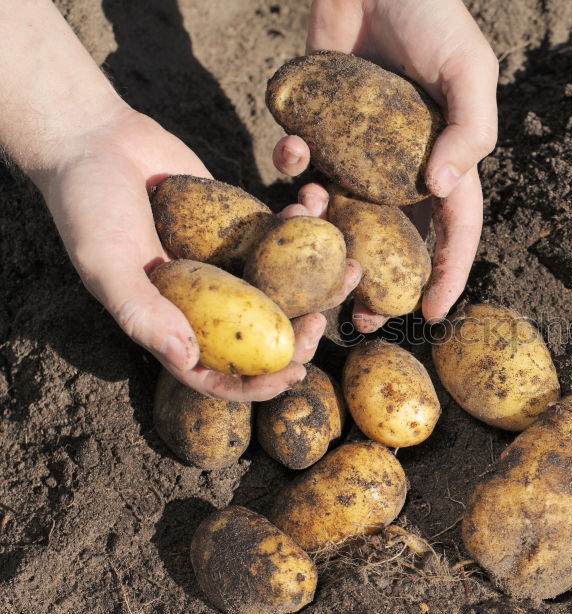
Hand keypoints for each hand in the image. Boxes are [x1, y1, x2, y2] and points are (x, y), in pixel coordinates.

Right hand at [36, 109, 360, 400]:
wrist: (94, 138)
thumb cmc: (86, 205)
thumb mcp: (105, 263)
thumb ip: (143, 312)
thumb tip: (187, 359)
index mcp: (170, 324)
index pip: (217, 372)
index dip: (256, 384)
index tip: (294, 375)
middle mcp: (202, 301)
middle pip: (259, 335)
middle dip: (297, 335)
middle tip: (322, 321)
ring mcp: (223, 264)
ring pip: (280, 287)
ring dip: (319, 281)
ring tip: (352, 268)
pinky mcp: (237, 226)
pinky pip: (278, 237)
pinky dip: (301, 225)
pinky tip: (315, 206)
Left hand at [273, 0, 498, 331]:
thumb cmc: (432, 13)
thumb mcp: (469, 68)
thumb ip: (470, 130)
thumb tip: (441, 188)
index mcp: (446, 158)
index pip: (455, 230)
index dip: (448, 274)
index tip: (431, 314)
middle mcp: (401, 164)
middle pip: (393, 239)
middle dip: (377, 282)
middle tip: (358, 320)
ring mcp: (357, 149)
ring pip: (340, 211)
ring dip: (322, 230)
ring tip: (306, 232)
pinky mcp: (318, 124)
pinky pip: (301, 161)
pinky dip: (291, 163)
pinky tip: (291, 150)